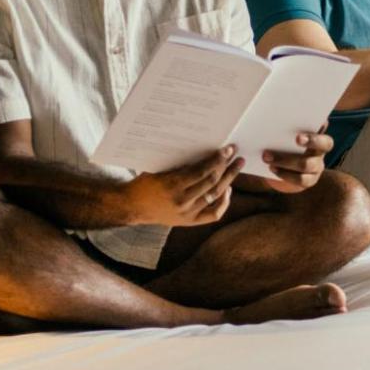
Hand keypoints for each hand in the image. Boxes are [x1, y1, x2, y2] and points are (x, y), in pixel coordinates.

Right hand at [120, 147, 242, 225]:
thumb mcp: (158, 168)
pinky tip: (228, 189)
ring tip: (237, 165)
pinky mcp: (189, 221)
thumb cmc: (145, 182)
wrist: (131, 206)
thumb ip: (180, 163)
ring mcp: (187, 213)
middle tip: (235, 153)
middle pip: (211, 182)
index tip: (227, 149)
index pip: (202, 171)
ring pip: (215, 195)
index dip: (217, 160)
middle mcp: (182, 201)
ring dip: (229, 179)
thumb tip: (204, 148)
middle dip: (226, 166)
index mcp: (172, 185)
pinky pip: (214, 214)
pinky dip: (224, 202)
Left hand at [253, 131, 333, 193]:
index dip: (319, 133)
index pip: (325, 136)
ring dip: (285, 160)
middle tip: (297, 138)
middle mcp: (320, 152)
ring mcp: (316, 167)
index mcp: (317, 137)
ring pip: (307, 164)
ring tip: (267, 156)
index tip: (306, 129)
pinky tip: (272, 168)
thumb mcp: (283, 136)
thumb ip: (284, 128)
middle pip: (324, 146)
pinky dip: (284, 174)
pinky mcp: (309, 180)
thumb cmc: (281, 145)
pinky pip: (300, 179)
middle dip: (312, 141)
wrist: (280, 169)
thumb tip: (270, 117)